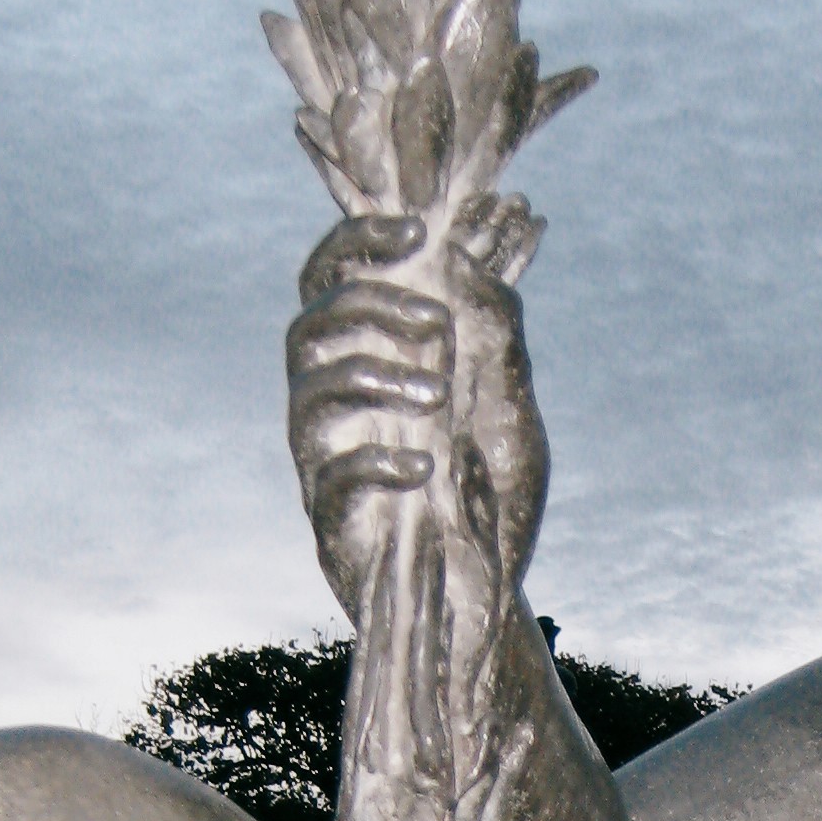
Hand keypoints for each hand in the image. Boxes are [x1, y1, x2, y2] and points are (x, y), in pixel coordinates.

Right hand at [286, 207, 547, 626]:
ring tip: (438, 394)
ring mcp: (326, 459)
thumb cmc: (492, 497)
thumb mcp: (510, 407)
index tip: (417, 228)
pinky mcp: (330, 517)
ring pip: (311, 389)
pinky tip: (426, 467)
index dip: (360, 241)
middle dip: (372, 309)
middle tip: (439, 325)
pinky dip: (379, 461)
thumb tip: (477, 262)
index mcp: (369, 361)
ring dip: (376, 376)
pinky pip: (332, 475)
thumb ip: (497, 338)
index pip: (334, 279)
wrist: (490, 592)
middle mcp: (334, 403)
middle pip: (311, 324)